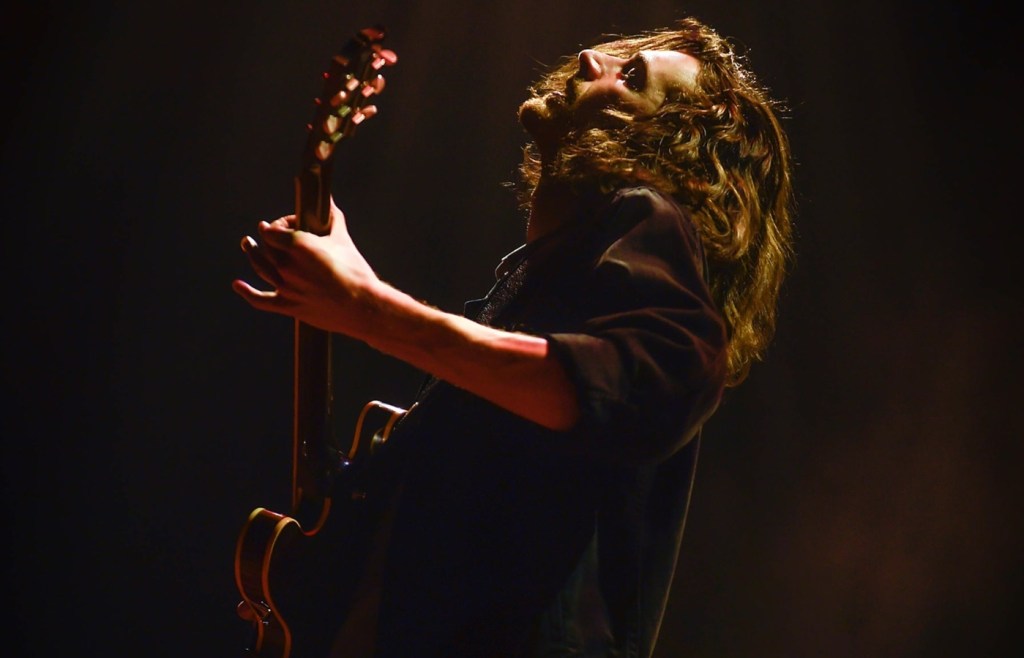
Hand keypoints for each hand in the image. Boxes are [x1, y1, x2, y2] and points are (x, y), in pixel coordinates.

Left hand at [232, 200, 381, 337]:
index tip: (290, 223)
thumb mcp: (343, 240)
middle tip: (268, 231)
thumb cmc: (355, 272)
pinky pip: (260, 300)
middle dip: (267, 236)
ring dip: (252, 254)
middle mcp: (286, 265)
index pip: (273, 229)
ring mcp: (285, 286)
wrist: (362, 306)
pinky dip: (247, 292)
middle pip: (265, 246)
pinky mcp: (288, 305)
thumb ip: (332, 218)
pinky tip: (237, 285)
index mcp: (298, 245)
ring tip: (247, 244)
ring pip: (260, 267)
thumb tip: (329, 202)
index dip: (280, 223)